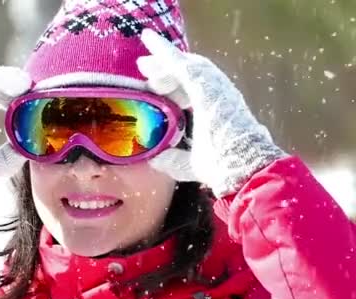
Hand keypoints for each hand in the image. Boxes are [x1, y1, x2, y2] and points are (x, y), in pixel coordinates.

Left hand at [138, 29, 286, 196]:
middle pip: (189, 74)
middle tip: (144, 66)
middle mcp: (219, 95)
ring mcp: (216, 88)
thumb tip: (155, 157)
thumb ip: (173, 159)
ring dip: (164, 62)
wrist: (241, 166)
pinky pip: (183, 65)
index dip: (173, 85)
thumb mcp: (189, 164)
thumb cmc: (221, 166)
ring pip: (187, 66)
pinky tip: (152, 44)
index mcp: (216, 111)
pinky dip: (166, 53)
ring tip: (144, 63)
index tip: (154, 86)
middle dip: (166, 69)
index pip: (193, 90)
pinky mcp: (208, 85)